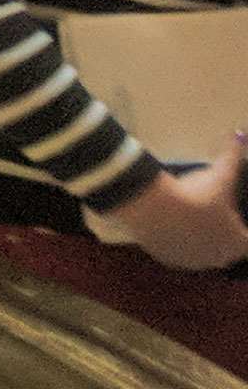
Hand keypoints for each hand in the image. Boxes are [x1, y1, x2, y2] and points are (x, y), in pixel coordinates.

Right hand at [97, 137, 247, 270]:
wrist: (157, 209)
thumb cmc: (197, 195)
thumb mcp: (219, 174)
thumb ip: (232, 156)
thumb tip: (238, 133)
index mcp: (237, 243)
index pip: (247, 242)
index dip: (241, 231)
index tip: (229, 216)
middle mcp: (219, 258)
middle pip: (225, 250)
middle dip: (218, 235)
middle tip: (205, 213)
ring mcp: (194, 261)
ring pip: (200, 253)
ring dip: (196, 240)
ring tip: (185, 218)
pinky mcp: (170, 259)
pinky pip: (177, 253)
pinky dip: (174, 241)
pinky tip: (168, 224)